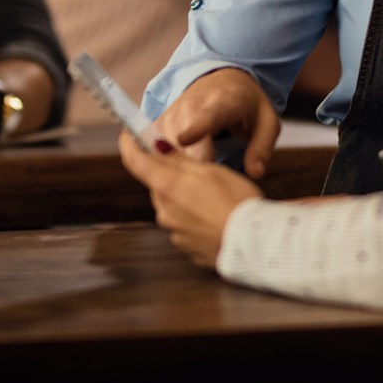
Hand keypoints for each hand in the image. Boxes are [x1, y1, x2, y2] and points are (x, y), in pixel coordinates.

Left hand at [118, 130, 262, 266]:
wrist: (255, 243)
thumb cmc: (236, 201)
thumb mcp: (210, 171)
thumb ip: (179, 160)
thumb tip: (156, 146)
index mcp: (168, 188)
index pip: (135, 162)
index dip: (129, 145)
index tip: (127, 134)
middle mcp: (165, 213)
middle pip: (157, 185)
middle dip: (168, 173)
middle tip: (194, 165)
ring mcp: (175, 234)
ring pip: (172, 206)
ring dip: (183, 196)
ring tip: (214, 194)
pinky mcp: (188, 248)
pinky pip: (185, 225)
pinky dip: (195, 216)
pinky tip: (216, 215)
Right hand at [151, 67, 279, 178]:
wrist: (223, 79)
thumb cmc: (247, 106)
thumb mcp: (266, 122)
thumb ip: (262, 148)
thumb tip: (256, 173)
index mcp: (223, 102)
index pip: (207, 115)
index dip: (196, 128)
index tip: (185, 140)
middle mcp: (191, 104)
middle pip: (181, 140)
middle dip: (192, 167)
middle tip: (211, 186)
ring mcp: (172, 113)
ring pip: (165, 150)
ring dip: (179, 170)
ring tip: (199, 181)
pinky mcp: (159, 124)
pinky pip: (154, 151)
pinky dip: (166, 166)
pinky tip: (182, 175)